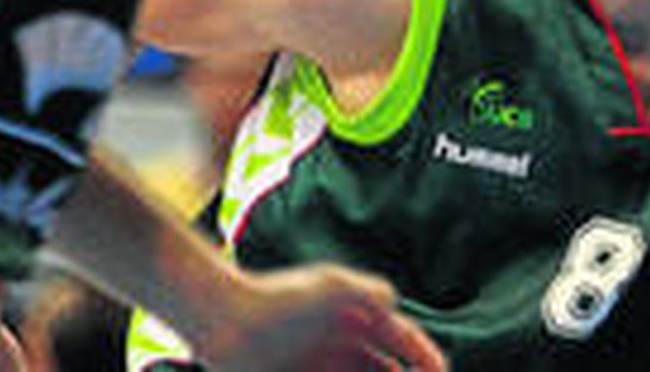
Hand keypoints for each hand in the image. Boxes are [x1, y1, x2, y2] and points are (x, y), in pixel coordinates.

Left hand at [202, 264, 444, 371]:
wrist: (223, 319)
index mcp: (359, 318)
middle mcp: (345, 344)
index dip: (426, 358)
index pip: (404, 341)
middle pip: (389, 370)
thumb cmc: (278, 299)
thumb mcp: (330, 286)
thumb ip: (367, 291)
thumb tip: (393, 302)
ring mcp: (324, 367)